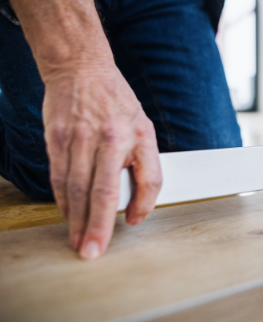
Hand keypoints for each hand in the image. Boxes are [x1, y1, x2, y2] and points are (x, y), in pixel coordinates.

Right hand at [42, 62, 161, 259]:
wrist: (81, 69)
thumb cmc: (118, 104)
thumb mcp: (144, 129)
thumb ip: (146, 166)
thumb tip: (135, 206)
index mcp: (137, 135)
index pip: (147, 179)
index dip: (142, 205)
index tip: (131, 223)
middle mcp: (108, 138)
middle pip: (101, 191)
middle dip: (96, 226)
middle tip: (92, 251)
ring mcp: (78, 137)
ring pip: (76, 188)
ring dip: (76, 219)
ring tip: (78, 241)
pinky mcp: (56, 138)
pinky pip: (58, 176)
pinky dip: (62, 199)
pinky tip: (67, 214)